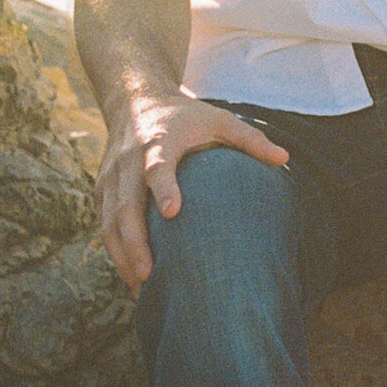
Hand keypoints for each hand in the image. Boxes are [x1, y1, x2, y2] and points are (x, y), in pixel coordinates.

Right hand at [98, 90, 285, 290]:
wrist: (134, 101)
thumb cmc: (184, 116)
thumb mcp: (218, 119)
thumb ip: (249, 139)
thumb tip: (285, 159)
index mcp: (157, 141)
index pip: (156, 166)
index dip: (163, 188)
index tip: (173, 213)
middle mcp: (128, 161)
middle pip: (125, 205)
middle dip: (134, 242)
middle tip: (149, 274)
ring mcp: (111, 177)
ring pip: (108, 221)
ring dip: (121, 254)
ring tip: (140, 286)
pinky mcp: (102, 189)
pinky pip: (104, 224)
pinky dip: (115, 251)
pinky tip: (131, 277)